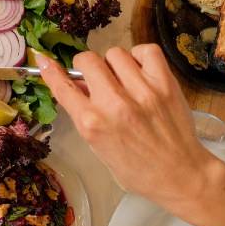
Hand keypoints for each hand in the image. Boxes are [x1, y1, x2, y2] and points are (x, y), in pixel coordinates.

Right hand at [37, 46, 224, 214]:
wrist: (180, 174)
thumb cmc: (136, 169)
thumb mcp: (99, 147)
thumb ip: (85, 116)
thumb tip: (77, 85)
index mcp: (92, 124)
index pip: (63, 87)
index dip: (50, 71)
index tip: (44, 61)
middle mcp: (114, 104)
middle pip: (88, 61)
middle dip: (87, 67)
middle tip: (97, 78)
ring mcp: (141, 91)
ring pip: (115, 54)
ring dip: (114, 64)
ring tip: (123, 79)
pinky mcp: (165, 84)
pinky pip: (146, 51)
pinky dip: (140, 56)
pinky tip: (140, 72)